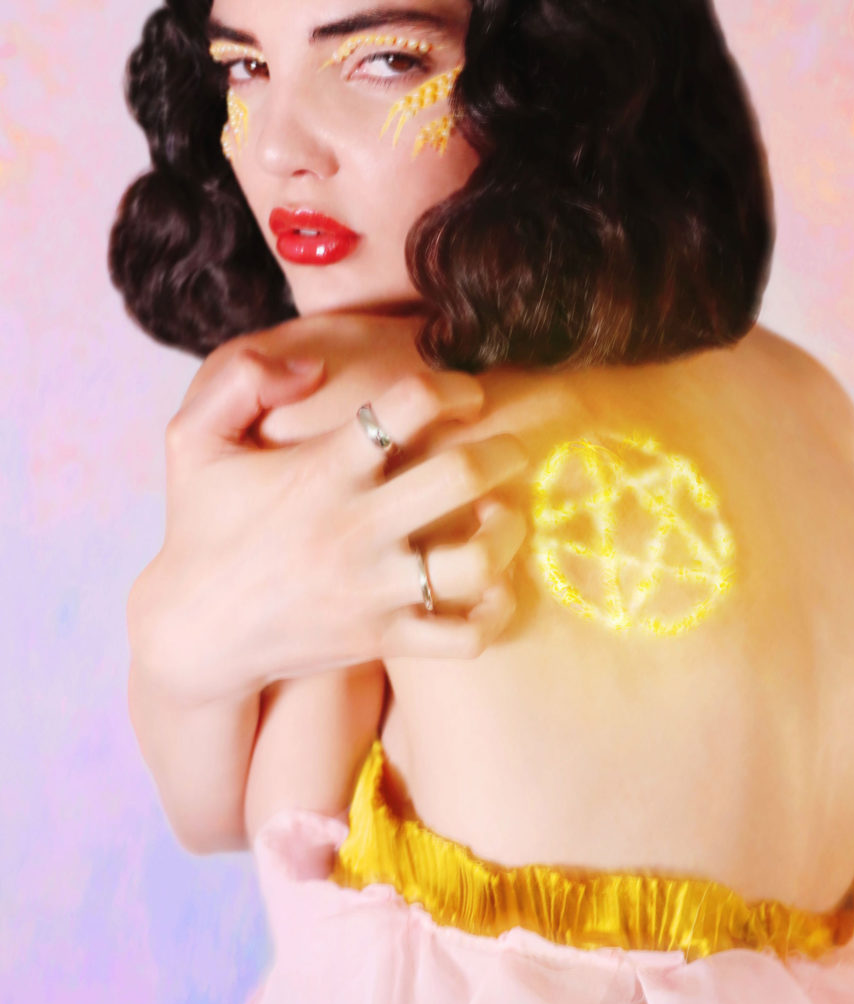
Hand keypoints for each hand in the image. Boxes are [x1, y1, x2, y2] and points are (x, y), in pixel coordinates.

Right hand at [127, 346, 528, 707]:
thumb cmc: (201, 526)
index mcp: (321, 471)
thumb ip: (241, 380)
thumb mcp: (191, 440)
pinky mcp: (383, 639)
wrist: (192, 632)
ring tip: (503, 516)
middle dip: (503, 452)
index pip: (409, 404)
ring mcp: (373, 589)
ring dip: (507, 532)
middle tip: (511, 449)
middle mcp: (354, 527)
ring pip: (477, 561)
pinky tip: (493, 586)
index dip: (453, 386)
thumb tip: (314, 365)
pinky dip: (495, 612)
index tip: (468, 393)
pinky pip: (465, 636)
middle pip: (461, 476)